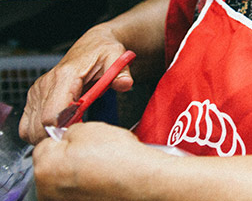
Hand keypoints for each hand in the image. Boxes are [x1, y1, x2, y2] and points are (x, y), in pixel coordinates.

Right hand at [19, 26, 134, 143]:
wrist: (92, 45)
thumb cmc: (103, 52)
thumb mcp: (117, 58)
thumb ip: (121, 73)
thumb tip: (125, 84)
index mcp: (64, 76)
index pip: (52, 115)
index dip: (64, 130)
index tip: (81, 133)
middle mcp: (46, 84)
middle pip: (39, 127)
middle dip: (57, 136)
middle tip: (77, 134)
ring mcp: (37, 92)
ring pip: (29, 129)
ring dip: (47, 136)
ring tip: (69, 131)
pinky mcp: (34, 97)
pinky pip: (27, 125)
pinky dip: (40, 132)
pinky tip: (59, 127)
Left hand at [32, 122, 163, 200]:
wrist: (141, 180)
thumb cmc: (118, 159)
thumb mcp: (88, 128)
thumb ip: (69, 130)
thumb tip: (66, 135)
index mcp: (44, 167)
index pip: (45, 144)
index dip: (65, 137)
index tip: (79, 137)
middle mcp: (48, 190)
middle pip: (52, 164)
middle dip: (69, 155)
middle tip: (93, 149)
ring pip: (65, 179)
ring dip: (78, 170)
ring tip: (102, 163)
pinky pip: (78, 190)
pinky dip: (88, 183)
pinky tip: (103, 176)